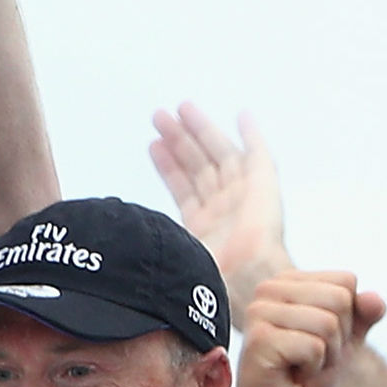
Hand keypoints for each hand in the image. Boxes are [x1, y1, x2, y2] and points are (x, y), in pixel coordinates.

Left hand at [149, 103, 286, 301]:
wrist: (245, 278)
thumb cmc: (211, 276)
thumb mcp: (171, 253)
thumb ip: (151, 239)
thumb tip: (121, 230)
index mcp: (205, 229)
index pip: (184, 189)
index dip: (169, 167)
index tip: (153, 145)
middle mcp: (225, 210)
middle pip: (199, 167)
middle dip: (180, 141)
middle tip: (160, 117)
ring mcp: (245, 197)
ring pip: (220, 156)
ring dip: (202, 131)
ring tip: (182, 108)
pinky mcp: (265, 185)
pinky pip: (259, 155)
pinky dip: (253, 135)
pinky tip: (243, 117)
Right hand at [230, 271, 386, 386]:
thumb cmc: (304, 372)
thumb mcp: (344, 339)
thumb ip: (363, 314)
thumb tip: (375, 298)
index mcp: (287, 280)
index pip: (346, 281)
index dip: (347, 316)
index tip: (321, 337)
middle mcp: (268, 289)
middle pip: (339, 299)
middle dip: (337, 337)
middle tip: (311, 355)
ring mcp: (259, 312)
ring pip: (327, 324)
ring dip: (325, 355)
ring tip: (302, 365)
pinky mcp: (259, 339)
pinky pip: (313, 347)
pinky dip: (312, 369)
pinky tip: (291, 374)